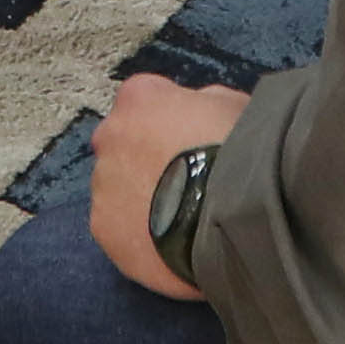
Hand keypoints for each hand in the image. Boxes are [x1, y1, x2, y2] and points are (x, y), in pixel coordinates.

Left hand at [87, 71, 257, 301]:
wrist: (234, 220)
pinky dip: (140, 236)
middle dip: (147, 158)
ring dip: (141, 198)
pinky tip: (171, 246)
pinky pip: (121, 230)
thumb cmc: (241, 153)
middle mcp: (110, 136)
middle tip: (185, 180)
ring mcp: (103, 186)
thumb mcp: (235, 106)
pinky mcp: (105, 231)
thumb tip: (199, 114)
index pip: (146, 98)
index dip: (172, 120)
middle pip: (124, 144)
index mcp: (140, 97)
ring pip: (117, 189)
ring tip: (182, 220)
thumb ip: (205, 104)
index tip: (194, 139)